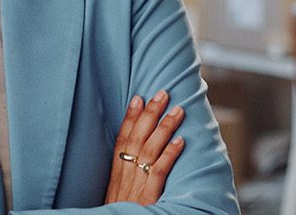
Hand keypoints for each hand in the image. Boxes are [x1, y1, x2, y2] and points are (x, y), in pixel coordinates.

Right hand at [104, 90, 186, 204]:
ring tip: (178, 110)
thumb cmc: (118, 212)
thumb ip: (123, 175)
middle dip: (150, 114)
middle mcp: (124, 176)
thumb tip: (134, 156)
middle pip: (137, 139)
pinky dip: (169, 155)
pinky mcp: (148, 198)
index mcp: (115, 174)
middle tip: (163, 93)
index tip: (138, 97)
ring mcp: (136, 186)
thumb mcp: (115, 193)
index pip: (122, 139)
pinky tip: (180, 141)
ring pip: (150, 151)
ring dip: (165, 128)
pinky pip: (159, 172)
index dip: (130, 117)